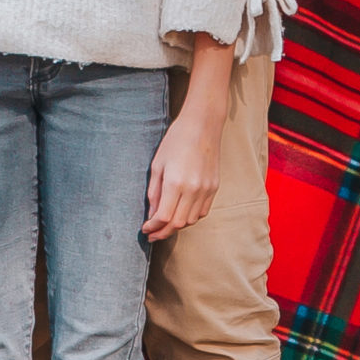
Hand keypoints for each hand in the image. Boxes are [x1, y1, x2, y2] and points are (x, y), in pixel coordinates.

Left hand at [144, 98, 224, 240]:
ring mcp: (206, 189)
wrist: (203, 125)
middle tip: (152, 234)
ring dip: (177, 226)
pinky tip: (181, 215)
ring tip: (165, 226)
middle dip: (163, 232)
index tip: (145, 229)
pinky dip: (191, 218)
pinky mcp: (214, 187)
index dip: (153, 227)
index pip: (163, 217)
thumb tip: (151, 215)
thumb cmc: (176, 140)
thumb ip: (154, 192)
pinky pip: (202, 212)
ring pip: (191, 220)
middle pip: (178, 223)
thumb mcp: (157, 164)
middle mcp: (193, 189)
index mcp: (175, 182)